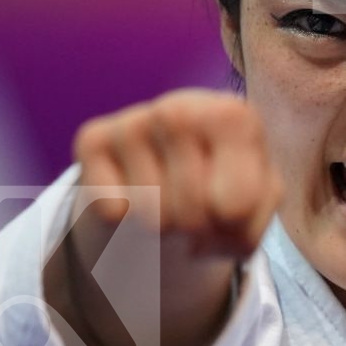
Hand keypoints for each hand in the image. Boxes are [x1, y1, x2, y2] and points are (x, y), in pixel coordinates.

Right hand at [46, 90, 283, 345]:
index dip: (236, 236)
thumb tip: (211, 200)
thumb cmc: (219, 215)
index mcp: (237, 117)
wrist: (164, 213)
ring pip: (151, 213)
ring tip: (170, 228)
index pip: (237, 200)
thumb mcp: (253, 219)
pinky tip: (132, 217)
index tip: (232, 236)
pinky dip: (122, 229)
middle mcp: (184, 104)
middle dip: (198, 241)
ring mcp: (135, 118)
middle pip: (193, 210)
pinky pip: (111, 207)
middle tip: (196, 237)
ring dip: (163, 239)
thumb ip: (248, 209)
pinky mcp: (92, 138)